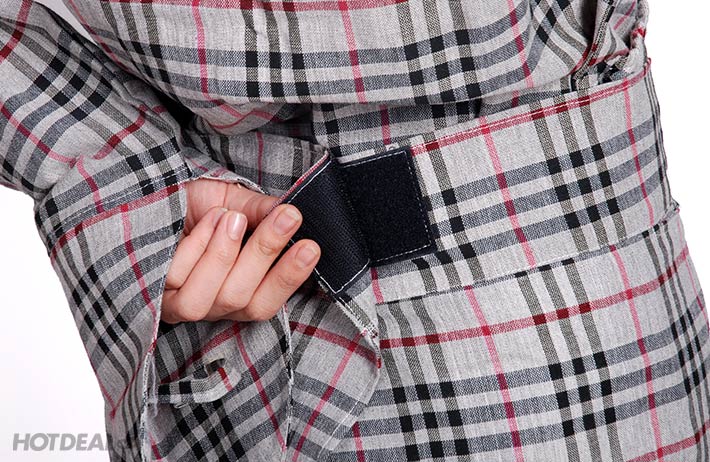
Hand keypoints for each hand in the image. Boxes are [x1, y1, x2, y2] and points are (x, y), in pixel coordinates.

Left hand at [161, 178, 320, 323]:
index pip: (270, 299)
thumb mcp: (234, 202)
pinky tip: (202, 221)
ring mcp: (184, 303)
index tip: (311, 246)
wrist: (151, 194)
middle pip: (245, 299)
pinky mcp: (155, 295)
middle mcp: (216, 305)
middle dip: (266, 255)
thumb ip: (262, 211)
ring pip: (213, 297)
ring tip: (231, 218)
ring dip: (226, 254)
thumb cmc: (194, 203)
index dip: (291, 277)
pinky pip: (180, 280)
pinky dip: (196, 247)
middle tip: (286, 218)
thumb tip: (294, 212)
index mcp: (243, 290)